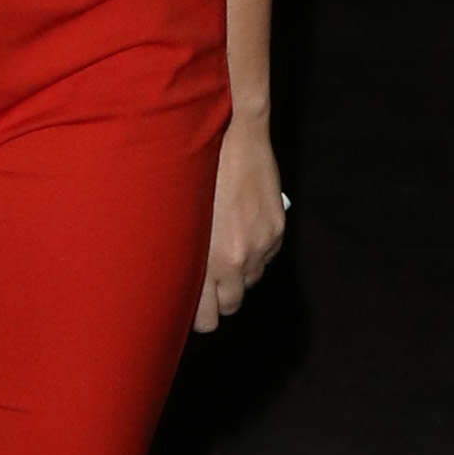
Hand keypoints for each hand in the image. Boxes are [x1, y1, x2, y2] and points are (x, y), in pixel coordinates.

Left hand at [194, 108, 287, 330]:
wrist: (233, 137)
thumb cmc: (194, 172)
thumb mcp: (178, 218)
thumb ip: (182, 253)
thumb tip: (176, 279)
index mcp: (207, 259)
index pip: (206, 317)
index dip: (197, 315)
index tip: (188, 307)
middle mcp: (237, 259)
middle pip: (229, 306)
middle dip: (217, 298)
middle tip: (205, 281)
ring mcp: (260, 245)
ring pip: (249, 282)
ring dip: (236, 273)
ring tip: (222, 249)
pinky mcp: (276, 230)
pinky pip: (266, 258)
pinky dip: (255, 252)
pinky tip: (240, 231)